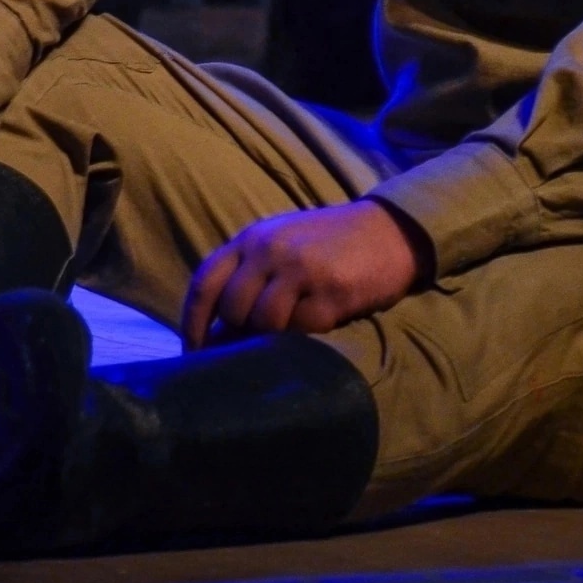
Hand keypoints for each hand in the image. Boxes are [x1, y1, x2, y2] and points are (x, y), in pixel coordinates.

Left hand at [180, 199, 429, 349]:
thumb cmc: (329, 244)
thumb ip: (248, 276)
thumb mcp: (282, 244)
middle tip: (257, 345)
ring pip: (265, 322)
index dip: (193, 324)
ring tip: (295, 330)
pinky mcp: (332, 289)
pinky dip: (309, 334)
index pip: (204, 283)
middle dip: (241, 333)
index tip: (195, 353)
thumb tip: (216, 334)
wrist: (390, 229)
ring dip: (275, 336)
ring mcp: (302, 268)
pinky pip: (304, 328)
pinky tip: (324, 320)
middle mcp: (271, 249)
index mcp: (252, 238)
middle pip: (233, 309)